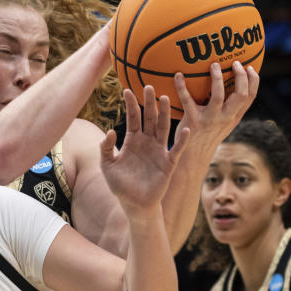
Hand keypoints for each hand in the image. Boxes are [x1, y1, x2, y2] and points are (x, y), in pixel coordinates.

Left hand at [100, 87, 189, 212]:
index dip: (130, 105)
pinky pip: (176, 149)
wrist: (135, 204)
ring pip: (162, 128)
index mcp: (132, 141)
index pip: (132, 118)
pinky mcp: (168, 163)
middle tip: (148, 85)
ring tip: (165, 98)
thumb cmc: (120, 185)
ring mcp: (159, 151)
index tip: (126, 90)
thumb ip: (105, 149)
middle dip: (148, 102)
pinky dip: (181, 140)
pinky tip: (185, 129)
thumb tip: (110, 131)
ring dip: (164, 114)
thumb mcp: (107, 166)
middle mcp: (147, 142)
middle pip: (149, 118)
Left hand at [174, 60, 258, 150]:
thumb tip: (231, 83)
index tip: (249, 67)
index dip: (253, 80)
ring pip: (218, 96)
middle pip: (240, 94)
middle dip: (240, 76)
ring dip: (217, 78)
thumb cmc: (207, 135)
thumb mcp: (224, 123)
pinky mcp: (193, 120)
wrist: (192, 156)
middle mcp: (225, 118)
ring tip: (213, 65)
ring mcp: (210, 119)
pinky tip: (178, 75)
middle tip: (234, 63)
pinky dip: (181, 86)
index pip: (250, 97)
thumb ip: (229, 107)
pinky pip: (187, 100)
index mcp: (234, 116)